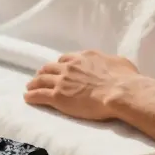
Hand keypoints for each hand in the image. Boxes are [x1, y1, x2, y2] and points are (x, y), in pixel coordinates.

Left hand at [25, 50, 140, 121]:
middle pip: (51, 67)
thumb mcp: (121, 63)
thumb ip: (111, 62)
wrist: (120, 92)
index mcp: (85, 56)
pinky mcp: (57, 96)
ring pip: (41, 79)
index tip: (61, 68)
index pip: (67, 58)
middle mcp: (71, 65)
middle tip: (41, 76)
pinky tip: (28, 97)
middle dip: (45, 71)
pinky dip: (32, 95)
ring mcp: (62, 80)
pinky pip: (39, 94)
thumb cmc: (126, 79)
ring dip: (34, 82)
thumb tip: (112, 65)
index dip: (62, 64)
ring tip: (30, 86)